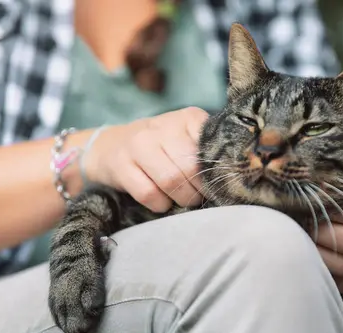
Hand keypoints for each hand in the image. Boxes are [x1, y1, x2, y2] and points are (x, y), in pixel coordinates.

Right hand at [87, 107, 208, 211]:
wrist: (110, 146)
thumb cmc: (160, 147)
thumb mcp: (187, 139)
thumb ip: (208, 151)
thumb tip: (233, 177)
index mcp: (187, 118)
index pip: (212, 149)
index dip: (217, 173)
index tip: (216, 184)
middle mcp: (162, 126)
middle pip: (191, 168)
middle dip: (199, 191)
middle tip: (198, 197)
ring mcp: (138, 144)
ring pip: (171, 181)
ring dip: (181, 199)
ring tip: (182, 199)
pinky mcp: (120, 165)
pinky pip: (148, 194)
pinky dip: (160, 204)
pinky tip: (162, 201)